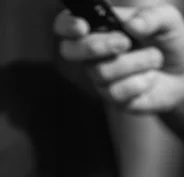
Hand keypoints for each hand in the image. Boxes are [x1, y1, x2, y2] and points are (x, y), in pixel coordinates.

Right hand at [55, 4, 183, 111]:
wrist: (183, 73)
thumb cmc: (168, 41)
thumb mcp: (167, 20)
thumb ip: (151, 16)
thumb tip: (131, 25)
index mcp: (100, 28)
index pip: (65, 25)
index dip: (66, 25)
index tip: (82, 27)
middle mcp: (93, 54)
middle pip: (70, 51)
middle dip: (95, 46)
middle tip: (124, 43)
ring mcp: (99, 77)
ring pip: (101, 71)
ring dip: (136, 62)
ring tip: (155, 58)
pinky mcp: (111, 97)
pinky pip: (117, 91)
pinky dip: (141, 82)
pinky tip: (150, 78)